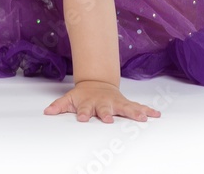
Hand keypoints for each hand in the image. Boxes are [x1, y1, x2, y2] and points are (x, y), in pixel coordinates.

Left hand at [43, 80, 161, 122]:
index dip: (84, 114)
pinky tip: (156, 114)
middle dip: (107, 114)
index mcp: (90, 103)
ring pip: (125, 108)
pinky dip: (147, 110)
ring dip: (134, 113)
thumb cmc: (84, 95)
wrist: (97, 83)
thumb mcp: (69, 99)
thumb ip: (59, 106)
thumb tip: (47, 112)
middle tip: (109, 119)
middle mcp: (104, 103)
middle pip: (106, 109)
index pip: (86, 110)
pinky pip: (138, 107)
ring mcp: (116, 103)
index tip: (83, 119)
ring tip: (142, 117)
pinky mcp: (126, 104)